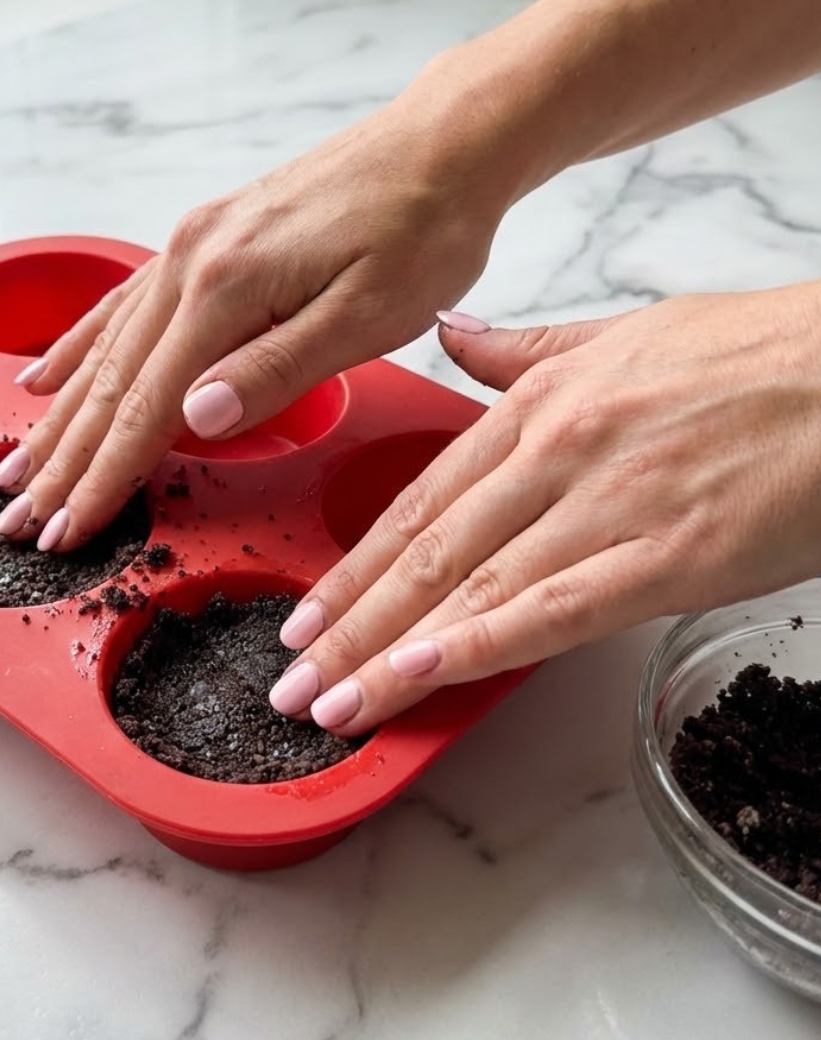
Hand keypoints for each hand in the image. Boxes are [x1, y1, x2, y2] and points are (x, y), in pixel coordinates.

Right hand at [0, 88, 514, 549]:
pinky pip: (122, 304)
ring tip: (14, 465)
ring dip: (58, 415)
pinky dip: (79, 347)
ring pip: (107, 347)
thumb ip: (277, 369)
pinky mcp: (205, 238)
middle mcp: (190, 260)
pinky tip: (48, 374)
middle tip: (14, 520)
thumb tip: (195, 417)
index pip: (148, 405)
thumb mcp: (368, 315)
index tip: (62, 529)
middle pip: (110, 381)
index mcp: (227, 287)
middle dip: (60, 459)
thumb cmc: (422, 230)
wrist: (442, 143)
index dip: (102, 476)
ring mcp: (191, 244)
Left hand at [269, 284, 820, 733]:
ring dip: (388, 653)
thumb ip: (521, 353)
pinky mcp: (667, 557)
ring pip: (470, 588)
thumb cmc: (752, 355)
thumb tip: (452, 335)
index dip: (353, 565)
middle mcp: (553, 454)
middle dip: (347, 624)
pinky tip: (418, 677)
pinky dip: (477, 646)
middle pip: (425, 552)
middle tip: (288, 679)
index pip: (418, 500)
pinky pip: (551, 609)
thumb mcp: (618, 335)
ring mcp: (605, 505)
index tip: (305, 613)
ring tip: (329, 703)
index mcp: (536, 406)